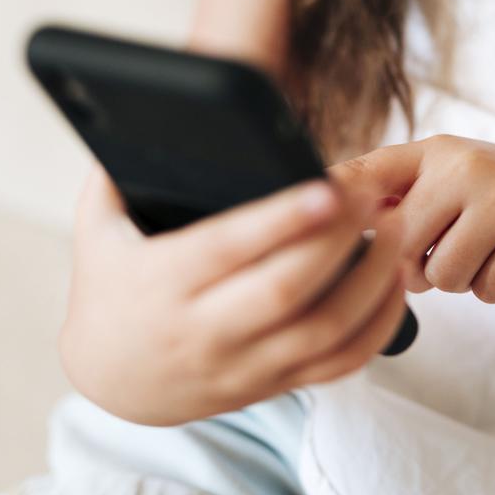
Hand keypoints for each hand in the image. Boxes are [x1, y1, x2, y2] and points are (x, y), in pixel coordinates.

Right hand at [59, 165, 407, 426]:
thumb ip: (117, 174)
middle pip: (287, 289)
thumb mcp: (97, 230)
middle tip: (375, 195)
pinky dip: (379, 326)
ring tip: (397, 230)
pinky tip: (395, 285)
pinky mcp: (273, 386)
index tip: (327, 187)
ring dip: (373, 280)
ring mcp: (244, 366)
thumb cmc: (112, 287)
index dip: (281, 219)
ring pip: (325, 331)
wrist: (112, 383)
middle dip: (340, 239)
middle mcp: (205, 332)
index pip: (227, 248)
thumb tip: (150, 108)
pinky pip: (340, 364)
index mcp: (162, 284)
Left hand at [331, 135, 494, 303]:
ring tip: (489, 249)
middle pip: (399, 247)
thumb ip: (400, 201)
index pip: (366, 175)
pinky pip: (486, 290)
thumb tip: (332, 235)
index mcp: (434, 151)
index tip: (304, 225)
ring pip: (442, 275)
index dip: (330, 205)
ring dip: (462, 279)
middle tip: (450, 249)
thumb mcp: (454, 182)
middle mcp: (463, 165)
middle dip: (418, 266)